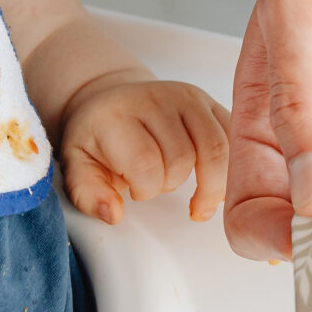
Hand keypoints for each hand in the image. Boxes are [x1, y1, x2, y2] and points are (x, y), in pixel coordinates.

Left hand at [59, 78, 230, 224]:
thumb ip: (88, 193)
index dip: (145, 189)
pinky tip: (215, 183)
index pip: (146, 164)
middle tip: (158, 184)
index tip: (135, 190)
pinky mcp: (211, 102)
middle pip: (183, 159)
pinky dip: (230, 168)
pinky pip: (234, 139)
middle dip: (171, 184)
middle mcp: (156, 99)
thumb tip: (113, 214)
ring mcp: (188, 98)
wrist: (114, 101)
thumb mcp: (77, 165)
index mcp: (119, 115)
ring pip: (217, 150)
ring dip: (209, 183)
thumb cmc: (98, 139)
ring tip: (197, 198)